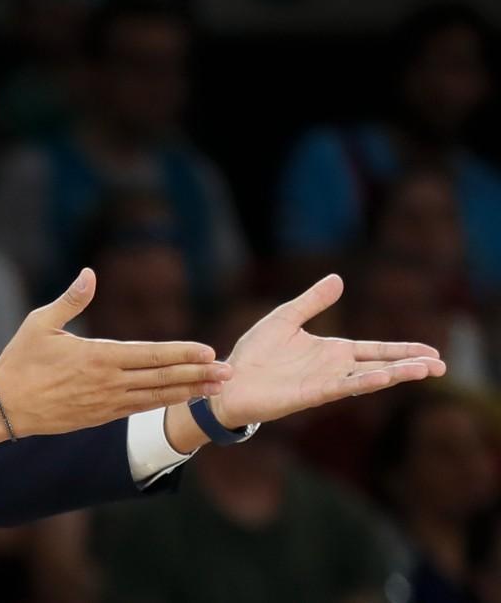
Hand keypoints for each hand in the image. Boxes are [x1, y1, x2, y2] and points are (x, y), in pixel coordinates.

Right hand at [0, 268, 231, 439]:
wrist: (4, 406)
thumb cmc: (20, 360)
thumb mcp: (40, 323)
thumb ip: (71, 299)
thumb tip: (89, 273)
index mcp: (97, 356)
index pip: (150, 355)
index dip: (181, 353)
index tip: (208, 350)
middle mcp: (108, 382)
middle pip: (162, 378)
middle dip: (198, 374)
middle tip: (229, 372)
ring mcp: (106, 403)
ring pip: (156, 397)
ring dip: (188, 392)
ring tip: (216, 389)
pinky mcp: (100, 417)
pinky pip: (140, 409)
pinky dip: (165, 403)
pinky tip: (182, 399)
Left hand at [210, 274, 445, 428]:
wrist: (228, 380)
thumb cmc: (254, 353)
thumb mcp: (285, 318)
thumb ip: (312, 301)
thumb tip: (339, 279)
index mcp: (332, 350)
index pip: (375, 349)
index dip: (402, 350)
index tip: (432, 351)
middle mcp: (334, 368)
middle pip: (381, 365)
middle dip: (411, 365)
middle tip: (443, 366)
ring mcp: (325, 382)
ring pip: (368, 377)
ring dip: (396, 374)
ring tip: (426, 371)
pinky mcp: (311, 393)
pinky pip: (342, 387)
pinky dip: (364, 382)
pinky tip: (384, 378)